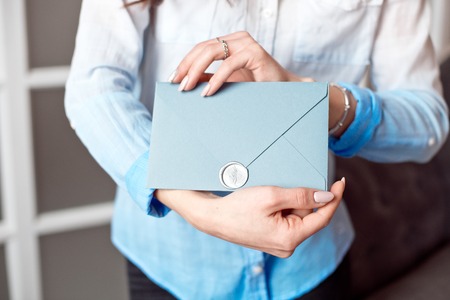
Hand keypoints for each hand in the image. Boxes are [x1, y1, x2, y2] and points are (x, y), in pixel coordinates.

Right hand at [155, 178, 344, 257]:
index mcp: (290, 239)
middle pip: (308, 217)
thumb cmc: (238, 207)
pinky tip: (267, 202)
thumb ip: (302, 197)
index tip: (340, 182)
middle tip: (285, 185)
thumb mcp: (272, 196)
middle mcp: (287, 246)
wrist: (212, 218)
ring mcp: (279, 244)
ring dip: (290, 203)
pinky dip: (283, 208)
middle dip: (302, 198)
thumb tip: (326, 198)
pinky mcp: (271, 239)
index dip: (334, 199)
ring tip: (269, 195)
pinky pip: (286, 221)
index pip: (322, 218)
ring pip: (296, 217)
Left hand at [170, 31, 355, 136]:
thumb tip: (185, 82)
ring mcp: (246, 43)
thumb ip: (208, 78)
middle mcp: (237, 39)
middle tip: (177, 85)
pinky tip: (207, 92)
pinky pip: (228, 64)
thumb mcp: (227, 82)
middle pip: (203, 48)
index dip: (185, 63)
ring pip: (212, 51)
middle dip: (186, 67)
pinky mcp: (255, 52)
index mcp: (230, 42)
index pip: (200, 48)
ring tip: (187, 88)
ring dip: (196, 71)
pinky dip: (215, 79)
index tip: (173, 79)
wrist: (284, 93)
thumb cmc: (257, 88)